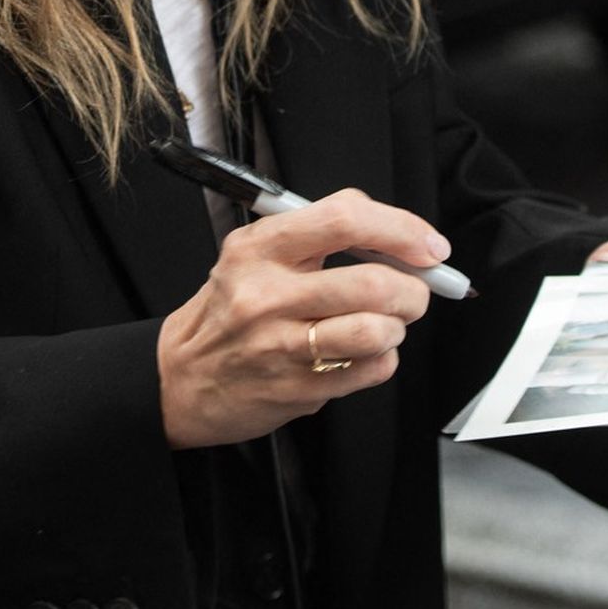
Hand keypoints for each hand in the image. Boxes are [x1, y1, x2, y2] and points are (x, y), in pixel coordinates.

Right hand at [157, 190, 442, 448]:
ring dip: (397, 327)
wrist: (179, 379)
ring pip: (376, 330)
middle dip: (414, 289)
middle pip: (372, 282)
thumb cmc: (229, 311)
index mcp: (259, 247)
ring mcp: (282, 346)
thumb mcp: (253, 254)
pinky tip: (361, 354)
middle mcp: (267, 294)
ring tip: (384, 324)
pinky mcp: (298, 389)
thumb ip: (319, 235)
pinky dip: (382, 360)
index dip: (401, 229)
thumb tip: (400, 236)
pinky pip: (371, 370)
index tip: (428, 245)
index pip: (345, 219)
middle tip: (415, 291)